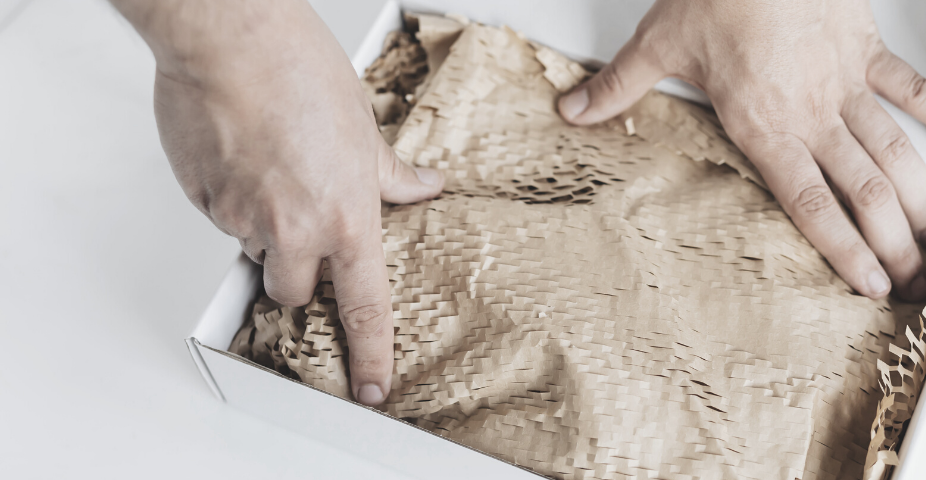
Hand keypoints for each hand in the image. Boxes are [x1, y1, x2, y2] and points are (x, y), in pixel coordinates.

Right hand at [112, 0, 443, 404]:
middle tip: (300, 226)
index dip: (371, 352)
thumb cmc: (300, 72)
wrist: (233, 38)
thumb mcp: (363, 127)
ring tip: (271, 168)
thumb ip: (390, 173)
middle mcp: (295, 229)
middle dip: (297, 272)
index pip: (365, 306)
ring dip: (262, 228)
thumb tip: (423, 186)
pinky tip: (241, 154)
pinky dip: (229, 197)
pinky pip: (218, 217)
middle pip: (294, 292)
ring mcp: (242, 218)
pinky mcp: (202, 201)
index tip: (372, 385)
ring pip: (253, 251)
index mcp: (347, 218)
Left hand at [559, 0, 925, 300]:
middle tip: (911, 278)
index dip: (845, 251)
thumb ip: (616, 90)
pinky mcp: (868, 51)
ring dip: (920, 200)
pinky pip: (917, 93)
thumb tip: (575, 111)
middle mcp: (813, 113)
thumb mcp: (658, 44)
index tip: (869, 284)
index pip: (812, 205)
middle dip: (893, 242)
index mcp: (765, 125)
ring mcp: (847, 84)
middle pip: (864, 193)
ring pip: (896, 154)